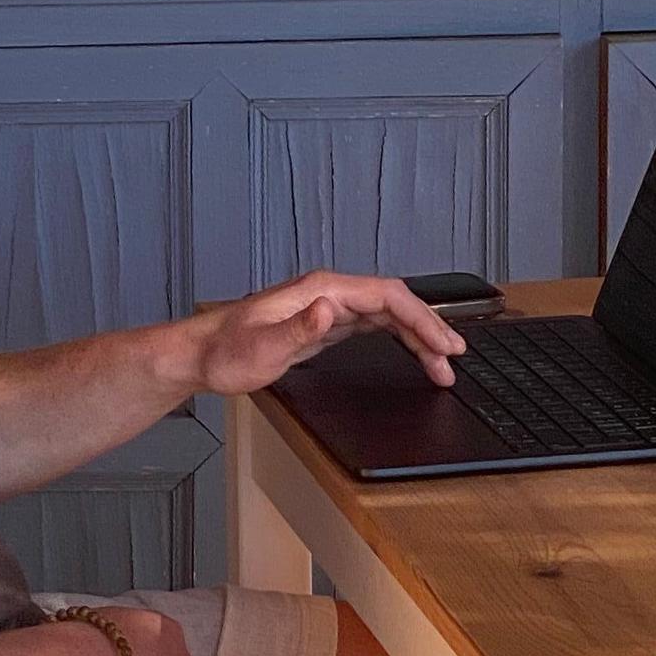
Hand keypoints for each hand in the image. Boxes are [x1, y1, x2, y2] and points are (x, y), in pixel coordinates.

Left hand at [182, 269, 464, 398]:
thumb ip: (298, 329)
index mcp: (321, 290)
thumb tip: (330, 310)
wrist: (201, 355)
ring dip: (417, 338)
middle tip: (454, 359)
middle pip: (394, 305)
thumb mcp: (261, 346)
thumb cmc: (226, 351)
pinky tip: (413, 353)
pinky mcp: (325, 327)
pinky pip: (374, 328)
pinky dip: (399, 340)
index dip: (421, 318)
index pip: (386, 296)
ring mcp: (328, 309)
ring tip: (442, 365)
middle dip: (429, 329)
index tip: (443, 343)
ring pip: (387, 317)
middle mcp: (329, 294)